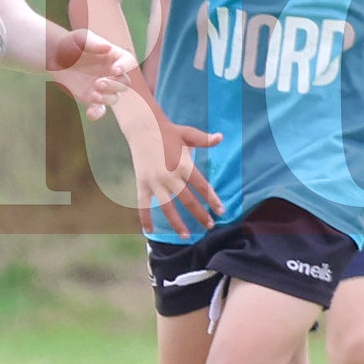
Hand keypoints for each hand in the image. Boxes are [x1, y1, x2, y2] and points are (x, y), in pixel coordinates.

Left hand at [48, 28, 132, 121]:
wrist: (55, 57)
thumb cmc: (70, 44)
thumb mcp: (79, 39)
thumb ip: (92, 42)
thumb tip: (108, 47)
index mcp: (114, 56)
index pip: (128, 62)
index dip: (125, 67)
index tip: (115, 70)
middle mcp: (111, 73)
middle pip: (124, 83)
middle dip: (115, 85)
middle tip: (99, 83)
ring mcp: (102, 87)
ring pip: (114, 97)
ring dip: (106, 98)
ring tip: (94, 95)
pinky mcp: (91, 98)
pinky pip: (99, 109)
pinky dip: (97, 113)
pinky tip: (90, 113)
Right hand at [121, 98, 222, 236]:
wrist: (142, 127)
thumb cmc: (168, 131)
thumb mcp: (188, 134)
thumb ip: (204, 140)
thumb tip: (220, 138)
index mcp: (184, 164)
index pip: (202, 186)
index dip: (212, 200)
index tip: (221, 211)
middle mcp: (170, 176)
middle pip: (188, 200)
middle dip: (200, 215)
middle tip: (209, 225)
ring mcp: (155, 181)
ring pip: (167, 207)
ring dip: (177, 223)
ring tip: (186, 236)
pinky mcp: (142, 183)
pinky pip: (143, 204)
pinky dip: (145, 218)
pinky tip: (150, 230)